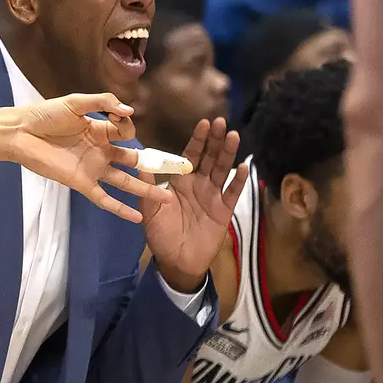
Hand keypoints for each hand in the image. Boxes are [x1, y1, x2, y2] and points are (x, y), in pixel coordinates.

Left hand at [5, 95, 178, 220]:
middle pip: (132, 159)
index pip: (126, 131)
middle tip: (176, 171)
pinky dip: (120, 209)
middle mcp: (101, 150)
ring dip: (144, 190)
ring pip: (124, 182)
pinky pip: (104, 199)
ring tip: (166, 199)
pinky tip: (137, 218)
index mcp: (100, 130)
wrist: (20, 132)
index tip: (121, 120)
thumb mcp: (75, 102)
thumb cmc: (45, 114)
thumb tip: (130, 111)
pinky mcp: (81, 183)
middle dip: (152, 165)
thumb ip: (102, 103)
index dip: (128, 126)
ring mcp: (93, 168)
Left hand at [141, 118, 247, 292]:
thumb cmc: (160, 232)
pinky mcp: (223, 210)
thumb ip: (147, 183)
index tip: (204, 122)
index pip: (190, 155)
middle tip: (222, 122)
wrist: (175, 259)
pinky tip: (244, 167)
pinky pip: (232, 193)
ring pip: (222, 171)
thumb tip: (138, 158)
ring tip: (234, 136)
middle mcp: (198, 184)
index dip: (198, 139)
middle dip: (216, 140)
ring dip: (228, 154)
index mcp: (180, 180)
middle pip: (210, 158)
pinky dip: (238, 181)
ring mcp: (213, 196)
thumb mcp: (149, 206)